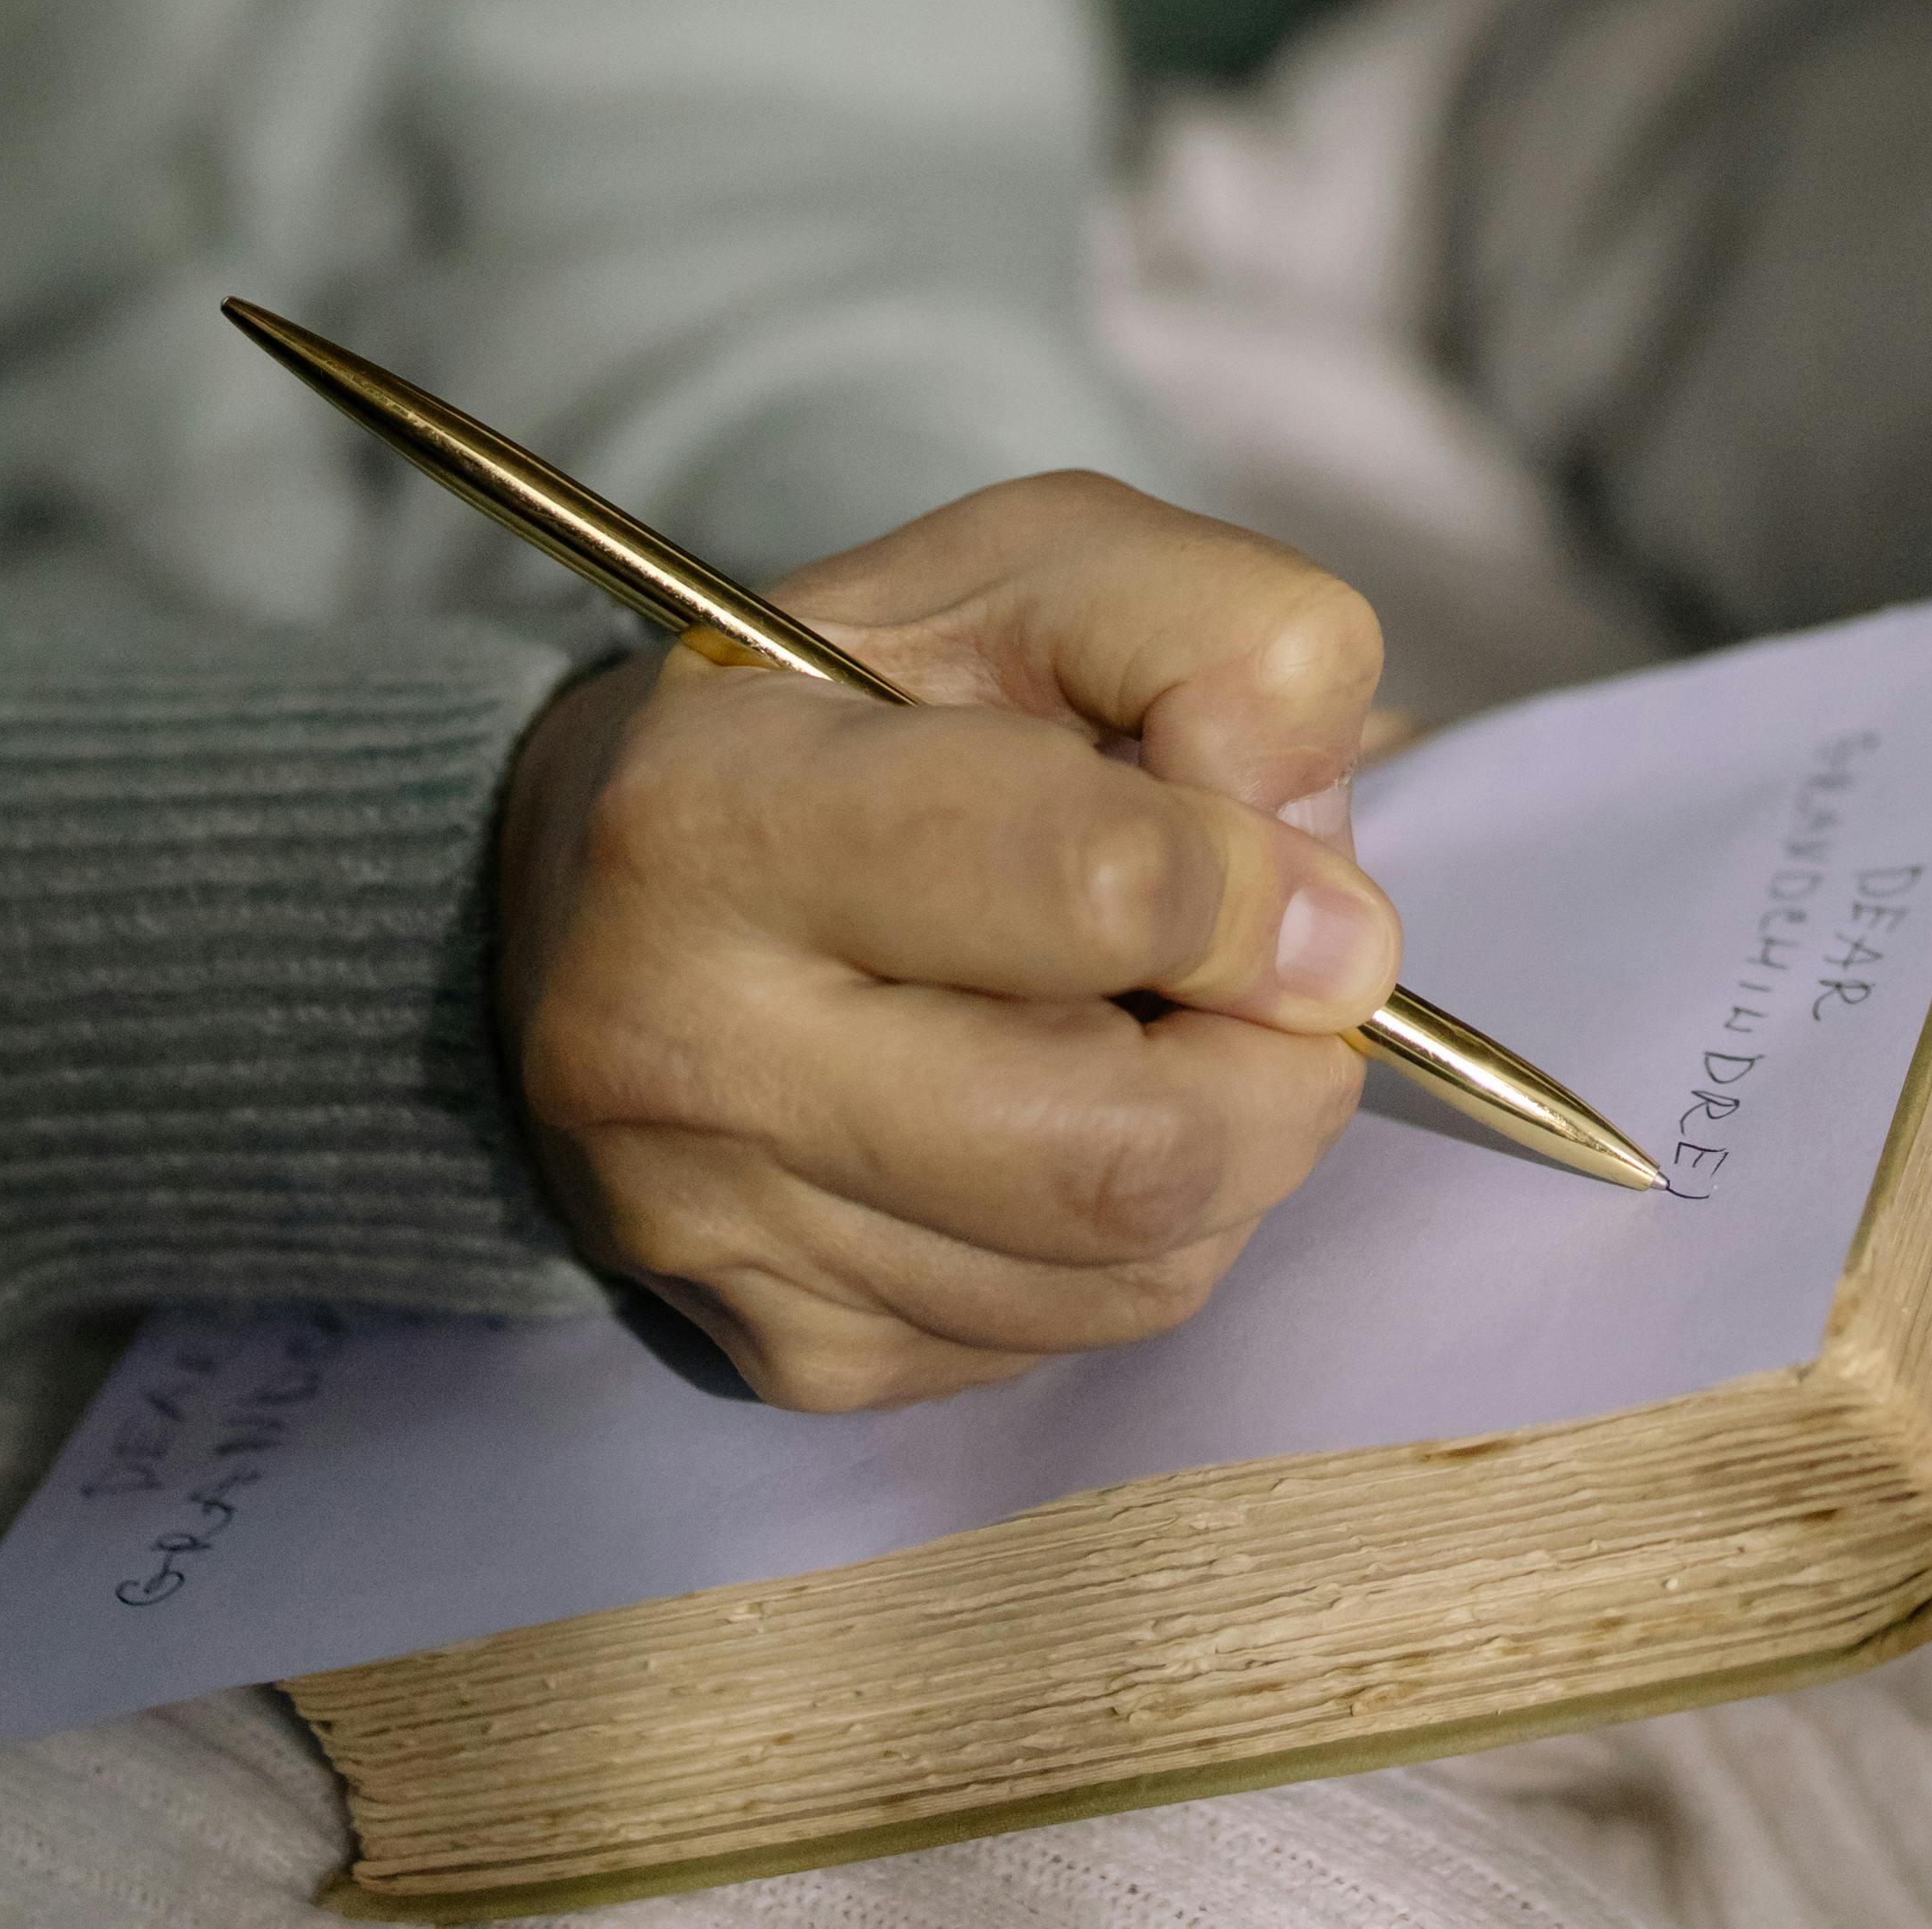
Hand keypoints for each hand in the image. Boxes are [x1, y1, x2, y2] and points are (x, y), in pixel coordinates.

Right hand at [493, 473, 1399, 1410]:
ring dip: (1235, 1153)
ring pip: (1128, 1275)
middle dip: (1279, 1070)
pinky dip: (1146, 1236)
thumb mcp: (1039, 573)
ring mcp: (725, 1236)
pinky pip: (1071, 1338)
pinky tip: (1083, 1111)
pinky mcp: (784, 1356)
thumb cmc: (854, 699)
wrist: (601, 879)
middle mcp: (683, 1052)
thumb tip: (1331, 925)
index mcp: (718, 810)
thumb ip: (1220, 648)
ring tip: (1177, 1026)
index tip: (1307, 880)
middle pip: (1125, 1153)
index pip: (1086, 889)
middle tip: (1291, 985)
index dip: (1251, 886)